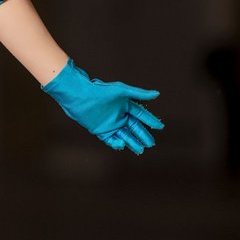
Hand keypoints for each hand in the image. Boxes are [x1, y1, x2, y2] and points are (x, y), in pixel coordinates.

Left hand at [42, 58, 163, 153]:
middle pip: (134, 127)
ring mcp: (110, 124)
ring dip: (132, 142)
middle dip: (142, 135)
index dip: (150, 120)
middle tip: (151, 143)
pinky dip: (116, 143)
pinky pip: (111, 139)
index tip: (160, 126)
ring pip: (124, 135)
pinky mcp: (101, 131)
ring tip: (141, 149)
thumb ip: (139, 94)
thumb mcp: (121, 91)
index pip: (140, 114)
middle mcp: (118, 115)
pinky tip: (122, 145)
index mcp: (124, 105)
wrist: (79, 96)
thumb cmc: (100, 90)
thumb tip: (157, 94)